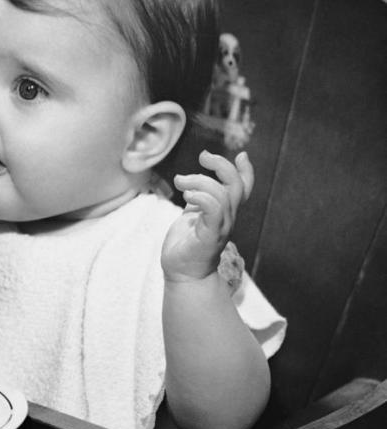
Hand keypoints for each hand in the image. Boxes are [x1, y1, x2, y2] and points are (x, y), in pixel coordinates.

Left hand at [162, 150, 253, 281]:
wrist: (182, 274)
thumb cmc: (185, 245)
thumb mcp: (193, 216)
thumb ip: (198, 199)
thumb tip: (193, 181)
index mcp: (225, 211)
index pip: (244, 188)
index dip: (247, 171)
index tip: (241, 155)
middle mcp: (228, 218)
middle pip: (236, 185)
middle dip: (221, 165)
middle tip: (202, 157)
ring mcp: (220, 227)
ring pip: (221, 193)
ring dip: (199, 180)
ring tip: (181, 182)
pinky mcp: (209, 236)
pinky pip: (212, 209)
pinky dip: (200, 196)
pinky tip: (186, 196)